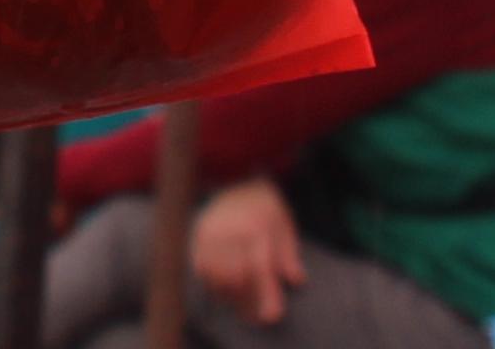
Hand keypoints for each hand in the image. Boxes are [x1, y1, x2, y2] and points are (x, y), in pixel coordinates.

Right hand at [190, 177, 306, 326]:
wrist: (235, 176)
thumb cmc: (264, 205)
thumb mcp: (284, 224)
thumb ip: (289, 254)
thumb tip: (296, 281)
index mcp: (256, 228)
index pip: (261, 269)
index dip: (267, 296)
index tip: (271, 318)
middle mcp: (230, 231)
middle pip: (237, 279)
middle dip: (248, 301)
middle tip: (258, 316)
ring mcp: (210, 234)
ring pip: (217, 277)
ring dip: (231, 295)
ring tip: (243, 301)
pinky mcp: (197, 237)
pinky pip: (202, 270)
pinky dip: (214, 282)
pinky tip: (226, 285)